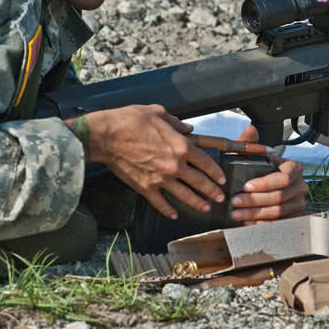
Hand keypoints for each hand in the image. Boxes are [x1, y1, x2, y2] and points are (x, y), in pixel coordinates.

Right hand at [80, 105, 225, 218]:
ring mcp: (160, 179)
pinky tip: (174, 214)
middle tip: (220, 198)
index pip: (205, 162)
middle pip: (199, 182)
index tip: (222, 179)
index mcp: (181, 146)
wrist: (106, 136)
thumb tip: (188, 129)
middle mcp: (175, 165)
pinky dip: (168, 210)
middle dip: (212, 191)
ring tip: (205, 208)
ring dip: (197, 203)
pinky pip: (160, 203)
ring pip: (184, 195)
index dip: (216, 172)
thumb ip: (176, 123)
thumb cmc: (130, 121)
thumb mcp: (158, 113)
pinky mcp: (145, 188)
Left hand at [228, 125, 307, 223]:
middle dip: (254, 201)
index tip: (246, 186)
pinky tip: (247, 223)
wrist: (264, 188)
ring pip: (278, 212)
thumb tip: (250, 130)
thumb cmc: (257, 171)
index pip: (284, 178)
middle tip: (235, 202)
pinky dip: (261, 224)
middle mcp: (300, 186)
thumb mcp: (251, 156)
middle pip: (279, 197)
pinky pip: (278, 223)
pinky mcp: (293, 218)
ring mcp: (299, 203)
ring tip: (237, 213)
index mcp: (294, 168)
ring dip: (255, 214)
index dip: (265, 184)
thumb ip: (249, 143)